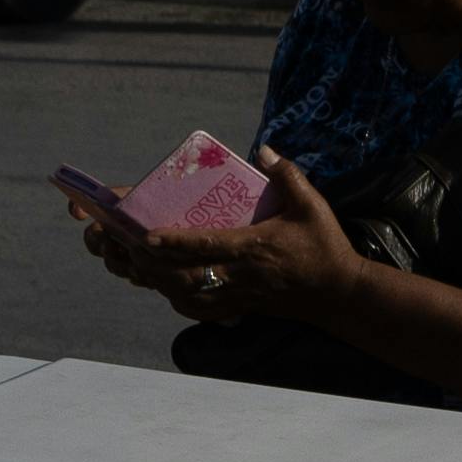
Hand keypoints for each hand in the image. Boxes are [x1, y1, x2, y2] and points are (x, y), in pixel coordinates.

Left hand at [103, 150, 362, 327]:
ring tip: (131, 264)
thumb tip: (264, 151)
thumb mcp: (311, 205)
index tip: (146, 236)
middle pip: (183, 274)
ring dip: (156, 282)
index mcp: (252, 248)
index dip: (174, 242)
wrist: (338, 293)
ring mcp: (237, 295)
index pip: (206, 245)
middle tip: (123, 247)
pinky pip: (199, 310)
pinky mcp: (239, 308)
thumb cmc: (324, 246)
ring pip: (185, 295)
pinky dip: (176, 300)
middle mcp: (239, 275)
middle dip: (149, 263)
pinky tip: (164, 288)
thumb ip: (287, 176)